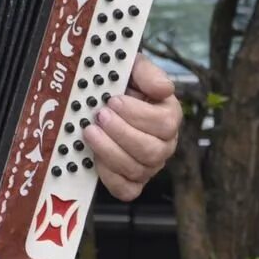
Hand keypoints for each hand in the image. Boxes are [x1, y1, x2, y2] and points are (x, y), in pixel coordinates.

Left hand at [81, 55, 179, 201]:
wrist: (100, 101)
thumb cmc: (120, 83)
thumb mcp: (132, 68)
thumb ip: (147, 72)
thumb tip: (163, 89)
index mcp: (168, 116)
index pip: (165, 124)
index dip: (138, 114)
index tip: (114, 100)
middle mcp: (163, 144)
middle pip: (152, 151)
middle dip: (121, 133)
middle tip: (99, 116)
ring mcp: (149, 165)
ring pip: (137, 170)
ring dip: (109, 151)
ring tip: (90, 131)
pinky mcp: (132, 181)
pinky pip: (127, 190)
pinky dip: (109, 176)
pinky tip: (94, 157)